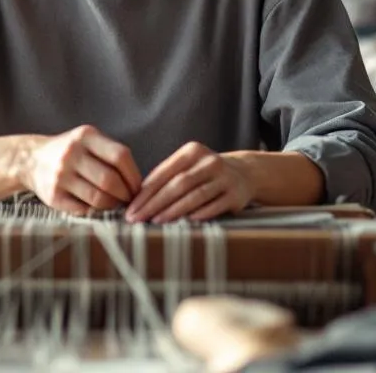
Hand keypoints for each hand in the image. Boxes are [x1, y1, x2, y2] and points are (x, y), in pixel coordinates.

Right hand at [19, 125, 141, 214]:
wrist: (31, 159)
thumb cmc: (71, 152)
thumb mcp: (88, 140)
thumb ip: (111, 154)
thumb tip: (139, 185)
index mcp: (85, 136)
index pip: (120, 156)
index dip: (134, 176)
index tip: (138, 187)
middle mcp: (71, 154)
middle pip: (110, 180)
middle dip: (125, 194)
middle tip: (129, 200)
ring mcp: (61, 175)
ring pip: (98, 198)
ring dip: (113, 205)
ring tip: (115, 204)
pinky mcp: (53, 196)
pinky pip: (83, 209)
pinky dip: (95, 211)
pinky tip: (98, 208)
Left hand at [126, 142, 252, 223]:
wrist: (245, 173)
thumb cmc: (205, 173)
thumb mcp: (188, 166)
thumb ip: (166, 178)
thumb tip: (136, 200)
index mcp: (192, 151)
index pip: (163, 173)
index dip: (146, 192)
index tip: (131, 208)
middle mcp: (209, 161)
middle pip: (178, 184)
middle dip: (154, 203)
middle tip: (138, 218)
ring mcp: (225, 177)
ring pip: (195, 195)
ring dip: (174, 210)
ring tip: (156, 221)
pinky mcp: (236, 194)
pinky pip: (215, 206)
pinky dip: (200, 214)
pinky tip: (186, 223)